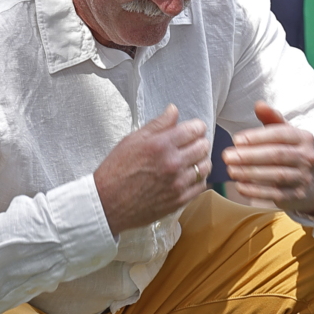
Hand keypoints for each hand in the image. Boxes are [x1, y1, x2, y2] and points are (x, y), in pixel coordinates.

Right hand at [93, 104, 211, 232]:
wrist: (108, 203)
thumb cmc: (116, 170)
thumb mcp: (132, 140)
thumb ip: (157, 124)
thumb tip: (174, 110)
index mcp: (160, 145)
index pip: (194, 130)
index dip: (197, 126)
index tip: (194, 128)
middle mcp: (172, 163)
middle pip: (203, 146)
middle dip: (199, 141)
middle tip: (191, 143)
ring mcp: (177, 183)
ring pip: (205, 166)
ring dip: (201, 159)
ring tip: (191, 159)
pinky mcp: (179, 200)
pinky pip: (201, 185)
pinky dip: (198, 177)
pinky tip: (189, 175)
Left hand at [222, 101, 313, 213]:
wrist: (310, 184)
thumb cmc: (291, 152)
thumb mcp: (286, 134)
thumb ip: (271, 119)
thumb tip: (259, 104)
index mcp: (305, 138)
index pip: (280, 134)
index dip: (257, 137)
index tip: (236, 140)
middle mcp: (308, 157)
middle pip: (276, 155)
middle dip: (249, 156)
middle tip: (227, 156)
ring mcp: (304, 178)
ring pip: (276, 175)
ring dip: (250, 173)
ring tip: (230, 170)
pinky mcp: (297, 196)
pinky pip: (274, 194)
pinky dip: (255, 191)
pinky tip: (240, 186)